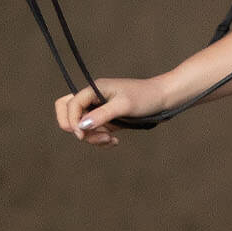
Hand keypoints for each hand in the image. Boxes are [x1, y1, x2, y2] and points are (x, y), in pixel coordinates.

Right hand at [54, 76, 168, 146]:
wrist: (163, 99)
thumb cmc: (145, 97)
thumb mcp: (124, 105)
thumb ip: (102, 115)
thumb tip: (81, 126)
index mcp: (94, 89)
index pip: (69, 105)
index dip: (72, 121)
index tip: (82, 135)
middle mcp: (93, 98)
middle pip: (67, 113)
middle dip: (76, 129)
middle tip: (91, 136)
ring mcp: (98, 109)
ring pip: (81, 126)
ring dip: (92, 137)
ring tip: (111, 140)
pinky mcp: (106, 119)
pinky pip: (93, 132)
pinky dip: (99, 139)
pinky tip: (114, 141)